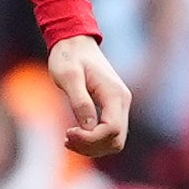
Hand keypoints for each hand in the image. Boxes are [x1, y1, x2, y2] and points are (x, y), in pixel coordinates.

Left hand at [48, 36, 132, 161]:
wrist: (75, 42)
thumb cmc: (69, 56)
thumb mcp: (68, 77)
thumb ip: (79, 101)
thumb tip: (88, 127)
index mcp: (114, 94)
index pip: (112, 129)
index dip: (90, 139)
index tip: (68, 133)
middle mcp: (122, 102)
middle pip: (116, 139)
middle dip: (91, 146)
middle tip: (66, 139)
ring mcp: (119, 106)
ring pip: (114, 140)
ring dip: (92, 146)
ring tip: (68, 138)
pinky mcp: (112, 108)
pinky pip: (108, 133)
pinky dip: (93, 140)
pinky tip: (74, 135)